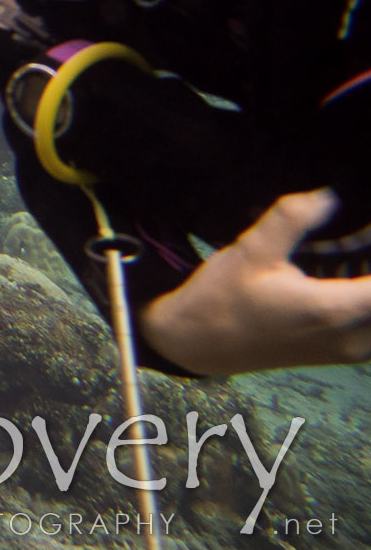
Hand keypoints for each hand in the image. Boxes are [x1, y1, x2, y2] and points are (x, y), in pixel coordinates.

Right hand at [143, 190, 370, 374]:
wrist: (196, 343)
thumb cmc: (221, 298)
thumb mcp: (251, 251)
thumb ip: (291, 219)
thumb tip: (328, 195)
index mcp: (333, 310)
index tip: (364, 233)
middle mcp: (351, 337)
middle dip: (370, 264)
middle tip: (358, 240)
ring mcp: (348, 350)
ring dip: (368, 286)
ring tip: (355, 257)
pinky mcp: (340, 354)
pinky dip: (366, 301)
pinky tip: (350, 278)